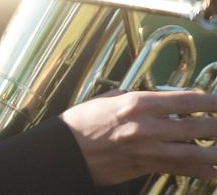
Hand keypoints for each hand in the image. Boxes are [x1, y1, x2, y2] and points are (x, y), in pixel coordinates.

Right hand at [60, 89, 216, 184]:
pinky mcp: (146, 166)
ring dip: (216, 151)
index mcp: (136, 103)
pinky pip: (181, 170)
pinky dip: (202, 171)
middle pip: (196, 126)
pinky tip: (214, 170)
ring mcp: (148, 149)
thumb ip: (135, 98)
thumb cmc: (82, 122)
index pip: (184, 100)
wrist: (66, 150)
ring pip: (195, 152)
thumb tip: (157, 98)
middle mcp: (146, 126)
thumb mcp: (108, 99)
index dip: (210, 100)